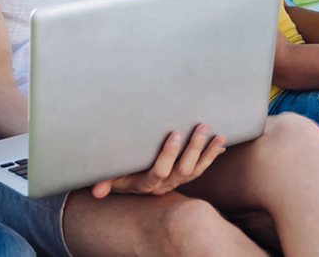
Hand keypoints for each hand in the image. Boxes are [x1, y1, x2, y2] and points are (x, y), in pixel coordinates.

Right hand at [90, 125, 225, 197]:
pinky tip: (221, 144)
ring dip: (208, 153)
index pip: (159, 172)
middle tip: (201, 127)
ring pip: (195, 171)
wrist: (128, 184)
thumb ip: (105, 181)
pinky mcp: (184, 177)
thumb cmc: (117, 174)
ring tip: (219, 136)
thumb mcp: (110, 176)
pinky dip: (211, 157)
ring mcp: (175, 182)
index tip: (175, 134)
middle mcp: (163, 185)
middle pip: (182, 171)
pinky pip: (200, 169)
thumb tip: (97, 191)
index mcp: (145, 184)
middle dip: (194, 149)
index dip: (168, 155)